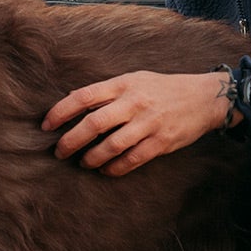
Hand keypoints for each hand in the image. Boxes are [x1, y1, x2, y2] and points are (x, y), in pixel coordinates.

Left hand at [43, 69, 234, 175]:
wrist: (204, 98)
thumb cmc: (164, 88)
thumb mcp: (135, 80)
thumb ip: (108, 91)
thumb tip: (74, 101)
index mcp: (124, 84)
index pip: (84, 97)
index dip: (60, 112)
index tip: (46, 125)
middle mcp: (135, 102)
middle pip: (94, 124)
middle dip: (71, 141)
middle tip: (60, 152)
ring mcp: (149, 123)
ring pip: (111, 145)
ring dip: (92, 158)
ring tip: (84, 163)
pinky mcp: (161, 142)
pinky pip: (132, 160)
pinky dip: (115, 168)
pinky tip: (106, 170)